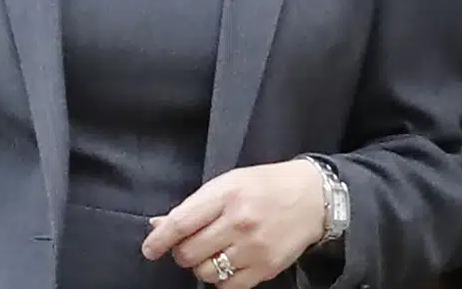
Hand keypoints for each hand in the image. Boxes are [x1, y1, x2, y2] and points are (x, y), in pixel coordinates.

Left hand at [141, 159, 324, 286]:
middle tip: (188, 245)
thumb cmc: (264, 186)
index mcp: (226, 195)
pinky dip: (220, 280)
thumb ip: (194, 205)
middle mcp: (239, 222)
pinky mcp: (266, 269)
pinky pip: (228, 287)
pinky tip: (225, 265)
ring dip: (200, 266)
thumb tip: (159, 225)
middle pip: (189, 252)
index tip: (149, 249)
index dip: (159, 240)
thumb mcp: (227, 183)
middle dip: (181, 253)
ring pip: (206, 272)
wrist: (312, 198)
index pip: (181, 223)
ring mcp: (253, 248)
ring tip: (210, 253)